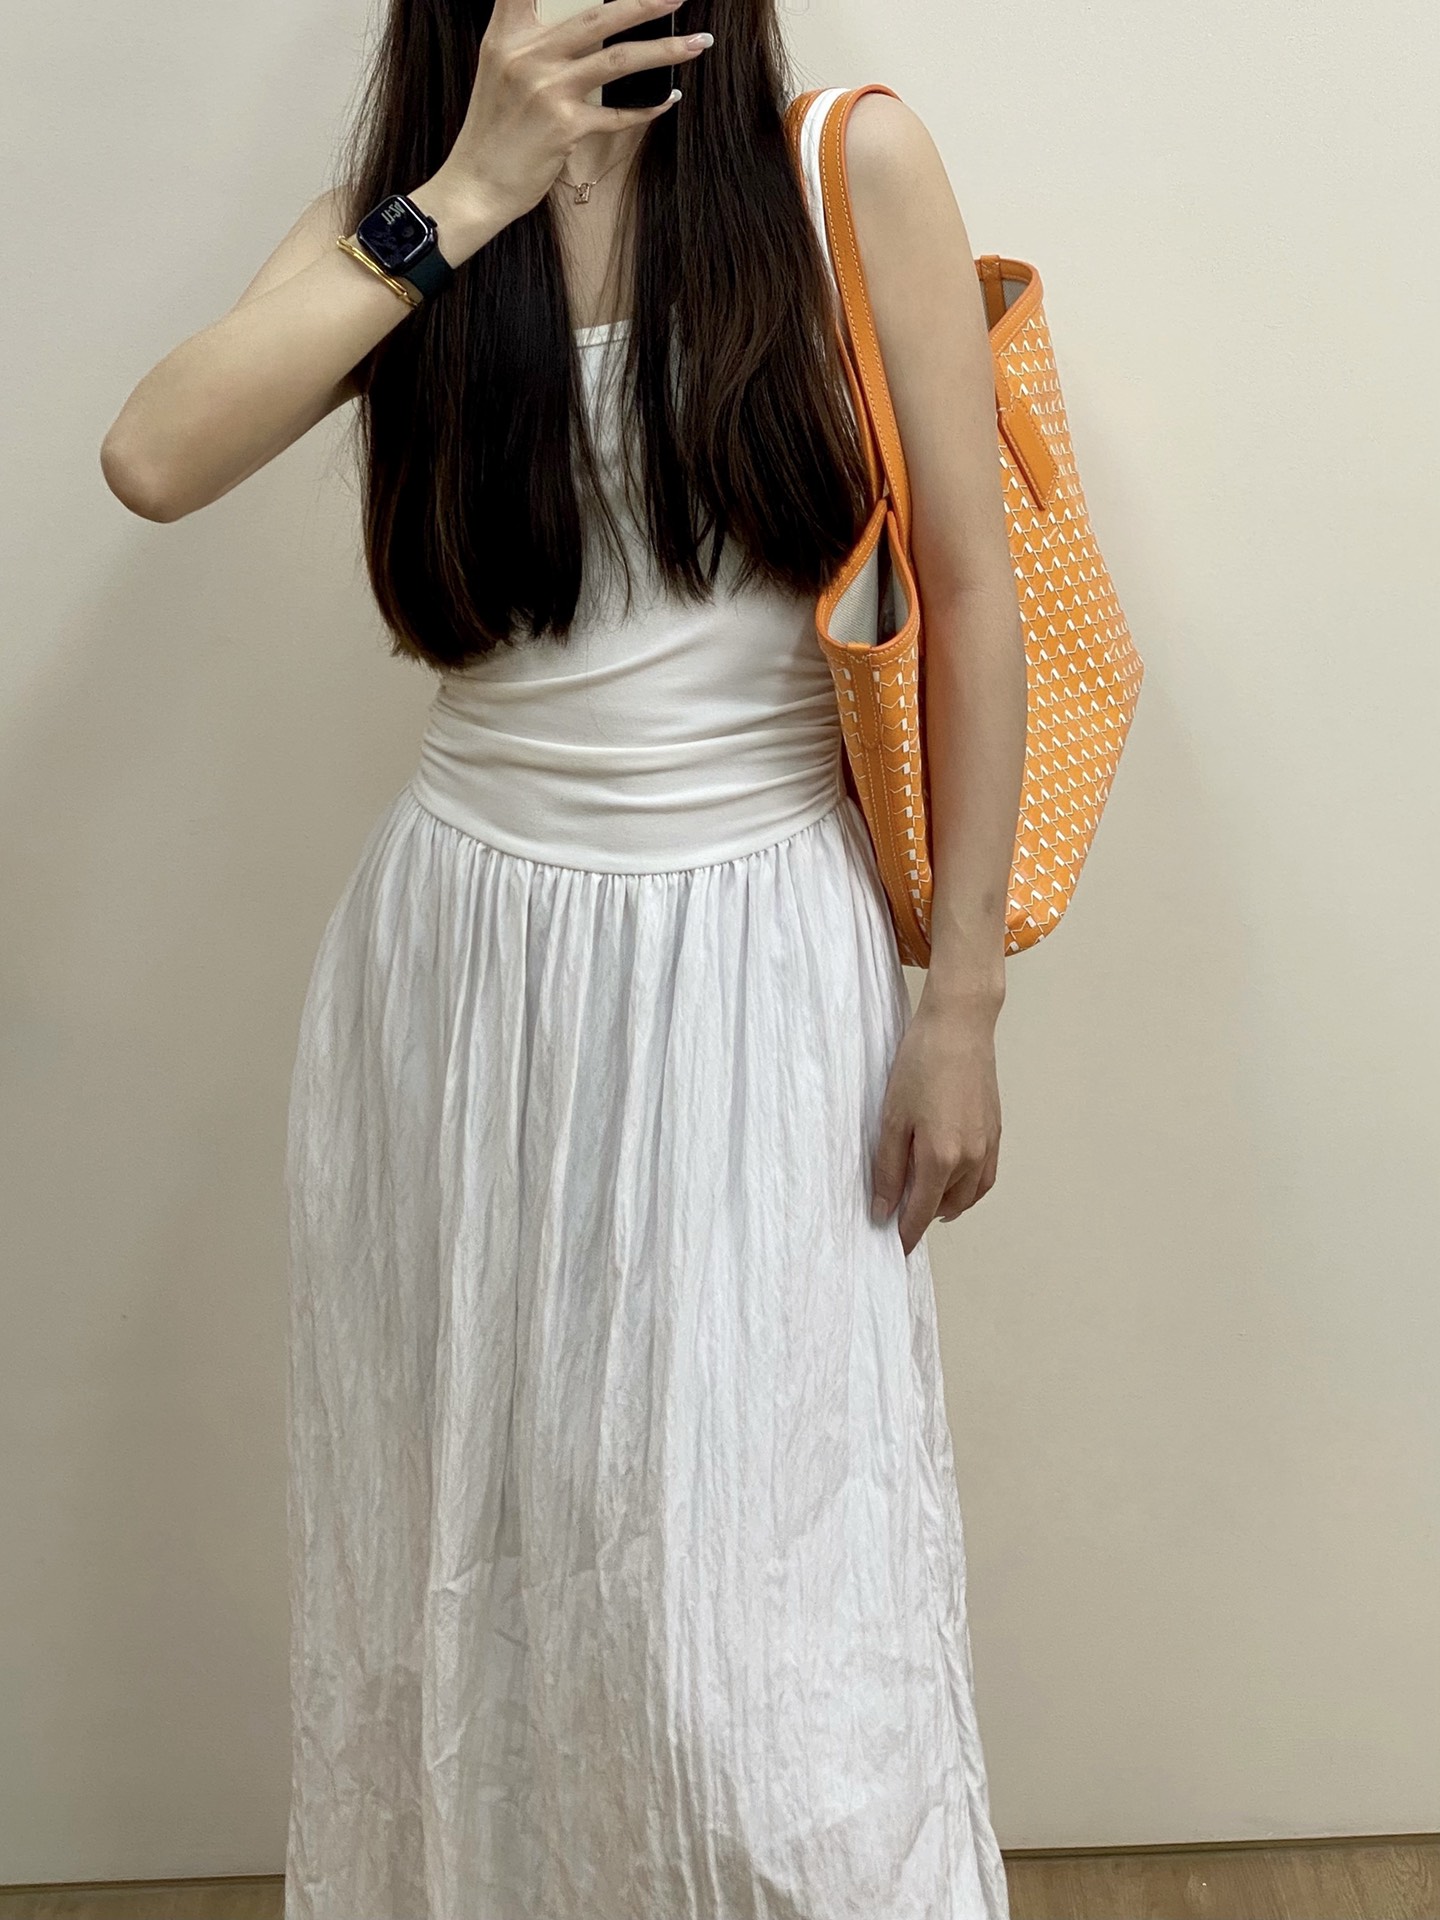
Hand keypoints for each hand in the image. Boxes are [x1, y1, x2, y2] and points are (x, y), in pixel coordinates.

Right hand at [432, 0, 708, 230]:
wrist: (476, 185)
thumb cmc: (493, 131)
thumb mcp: (499, 71)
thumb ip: (531, 42)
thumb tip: (586, 30)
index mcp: (506, 36)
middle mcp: (527, 56)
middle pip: (597, 16)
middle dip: (645, 3)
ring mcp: (547, 91)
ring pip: (618, 60)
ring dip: (665, 51)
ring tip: (698, 42)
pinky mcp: (564, 127)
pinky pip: (618, 114)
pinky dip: (649, 106)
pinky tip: (669, 97)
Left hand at [870, 991, 1002, 1256]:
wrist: (959, 1027)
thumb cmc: (921, 1064)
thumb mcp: (892, 1118)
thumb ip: (887, 1169)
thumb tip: (882, 1209)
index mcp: (941, 1157)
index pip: (921, 1212)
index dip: (905, 1233)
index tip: (893, 1247)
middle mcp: (970, 1158)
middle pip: (945, 1207)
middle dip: (922, 1216)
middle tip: (898, 1215)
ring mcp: (988, 1146)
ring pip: (968, 1196)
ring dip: (945, 1204)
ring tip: (922, 1201)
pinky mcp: (996, 1132)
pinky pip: (984, 1178)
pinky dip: (968, 1189)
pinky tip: (951, 1182)